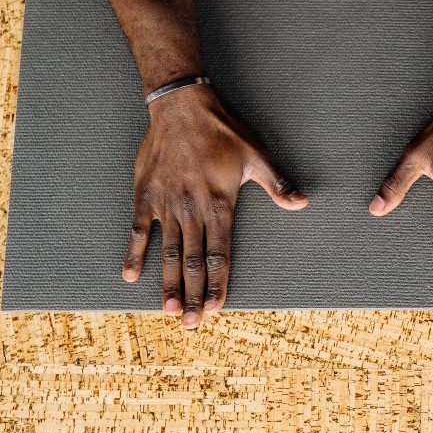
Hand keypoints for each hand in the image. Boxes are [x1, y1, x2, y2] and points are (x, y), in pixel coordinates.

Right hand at [123, 85, 307, 328]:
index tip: (216, 308)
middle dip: (193, 295)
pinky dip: (135, 252)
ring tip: (169, 311)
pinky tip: (130, 276)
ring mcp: (167, 204)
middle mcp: (192, 209)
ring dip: (167, 283)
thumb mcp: (256, 155)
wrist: (182, 106)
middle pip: (192, 261)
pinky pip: (139, 229)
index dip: (218, 283)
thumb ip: (277, 184)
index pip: (219, 253)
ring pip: (167, 252)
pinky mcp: (146, 195)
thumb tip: (302, 203)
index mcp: (220, 204)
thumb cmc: (223, 131)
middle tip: (191, 325)